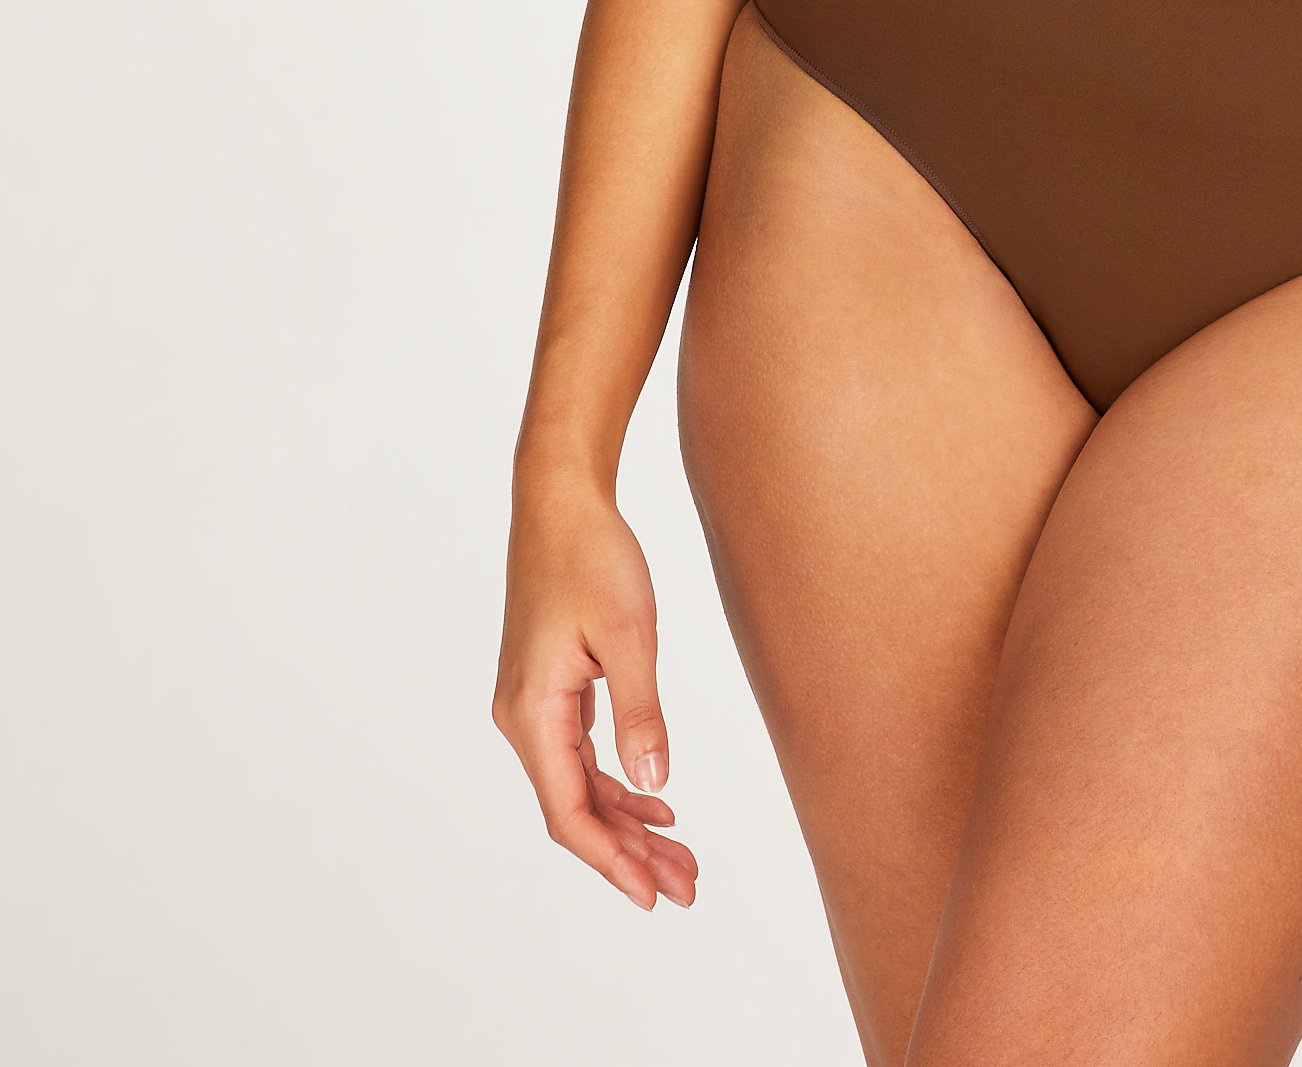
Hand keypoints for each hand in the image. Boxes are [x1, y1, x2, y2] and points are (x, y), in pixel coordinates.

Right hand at [493, 476, 696, 909]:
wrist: (560, 500)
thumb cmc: (591, 556)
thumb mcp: (627, 632)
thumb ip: (641, 709)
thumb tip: (655, 781)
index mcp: (533, 714)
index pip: (569, 812)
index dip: (612, 860)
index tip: (656, 893)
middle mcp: (524, 719)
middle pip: (576, 809)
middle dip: (630, 853)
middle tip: (687, 884)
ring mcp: (535, 705)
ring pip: (581, 785)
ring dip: (628, 821)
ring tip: (682, 853)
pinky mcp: (552, 689)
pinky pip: (582, 756)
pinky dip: (619, 782)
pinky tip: (657, 798)